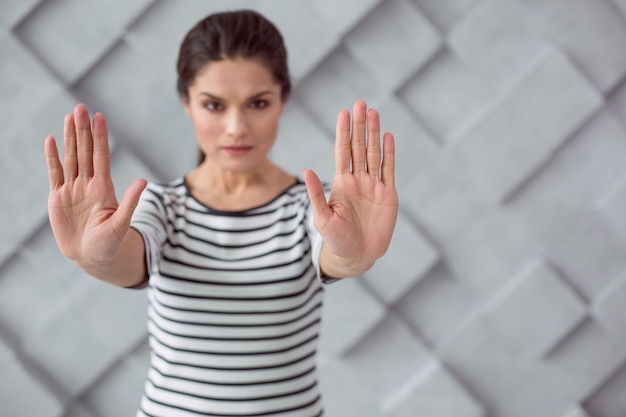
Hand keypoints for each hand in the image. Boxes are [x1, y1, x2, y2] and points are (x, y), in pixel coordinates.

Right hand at [45, 104, 145, 266]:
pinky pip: (54, 174)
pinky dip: (52, 158)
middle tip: (80, 108)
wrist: (93, 257)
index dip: (100, 137)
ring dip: (69, 138)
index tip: (99, 117)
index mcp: (104, 188)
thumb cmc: (110, 243)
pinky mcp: (58, 198)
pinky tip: (51, 141)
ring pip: (70, 158)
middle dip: (82, 130)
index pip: (101, 156)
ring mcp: (72, 189)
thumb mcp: (121, 224)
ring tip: (69, 117)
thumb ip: (130, 202)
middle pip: (85, 151)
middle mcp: (88, 184)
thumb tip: (144, 181)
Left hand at [303, 100, 397, 274]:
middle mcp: (358, 180)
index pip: (343, 151)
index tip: (344, 113)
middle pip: (359, 147)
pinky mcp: (388, 194)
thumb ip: (316, 194)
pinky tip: (388, 137)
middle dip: (359, 126)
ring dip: (374, 134)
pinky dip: (389, 153)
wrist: (357, 256)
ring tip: (374, 113)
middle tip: (360, 103)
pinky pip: (389, 169)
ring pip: (374, 153)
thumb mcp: (322, 217)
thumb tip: (306, 170)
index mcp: (341, 183)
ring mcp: (373, 185)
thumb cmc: (336, 239)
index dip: (343, 132)